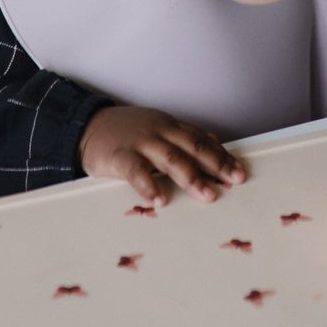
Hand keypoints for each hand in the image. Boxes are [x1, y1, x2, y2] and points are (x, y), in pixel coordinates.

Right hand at [79, 106, 246, 206]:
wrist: (86, 126)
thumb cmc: (126, 133)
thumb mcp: (158, 129)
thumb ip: (184, 138)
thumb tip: (215, 144)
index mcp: (170, 127)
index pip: (202, 140)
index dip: (222, 156)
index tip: (239, 172)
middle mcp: (159, 131)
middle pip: (192, 146)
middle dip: (215, 164)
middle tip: (233, 181)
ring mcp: (140, 142)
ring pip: (170, 157)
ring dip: (190, 177)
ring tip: (206, 195)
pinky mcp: (119, 155)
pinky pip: (136, 171)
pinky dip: (149, 185)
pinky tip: (160, 199)